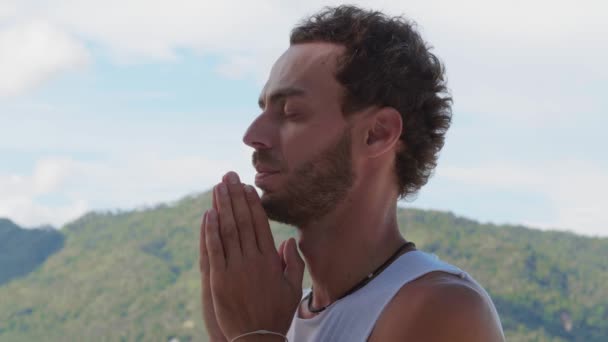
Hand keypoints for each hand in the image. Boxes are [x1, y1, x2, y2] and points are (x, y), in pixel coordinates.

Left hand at [204, 171, 304, 340]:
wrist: (257, 338)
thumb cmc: (276, 313)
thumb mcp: (293, 288)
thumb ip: (294, 262)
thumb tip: (289, 240)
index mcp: (270, 260)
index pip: (260, 224)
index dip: (252, 203)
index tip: (247, 187)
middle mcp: (253, 260)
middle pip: (243, 221)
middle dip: (235, 196)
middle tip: (229, 176)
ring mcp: (235, 268)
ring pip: (228, 230)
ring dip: (222, 206)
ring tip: (218, 187)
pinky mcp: (219, 279)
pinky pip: (215, 249)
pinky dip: (211, 230)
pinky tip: (208, 214)